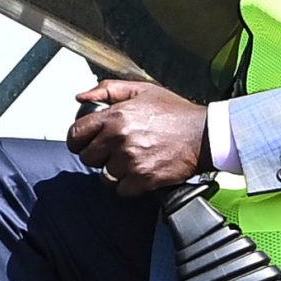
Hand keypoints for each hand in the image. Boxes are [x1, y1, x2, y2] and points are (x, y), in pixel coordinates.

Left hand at [65, 79, 210, 196]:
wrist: (205, 134)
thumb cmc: (176, 112)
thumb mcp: (142, 90)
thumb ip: (109, 90)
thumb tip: (82, 97)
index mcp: (115, 116)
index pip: (76, 133)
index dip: (77, 140)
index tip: (83, 143)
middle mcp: (119, 139)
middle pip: (88, 157)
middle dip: (97, 156)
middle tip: (112, 152)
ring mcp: (131, 161)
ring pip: (104, 176)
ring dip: (113, 172)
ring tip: (128, 162)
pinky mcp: (143, 179)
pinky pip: (121, 190)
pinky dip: (128, 185)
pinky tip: (139, 173)